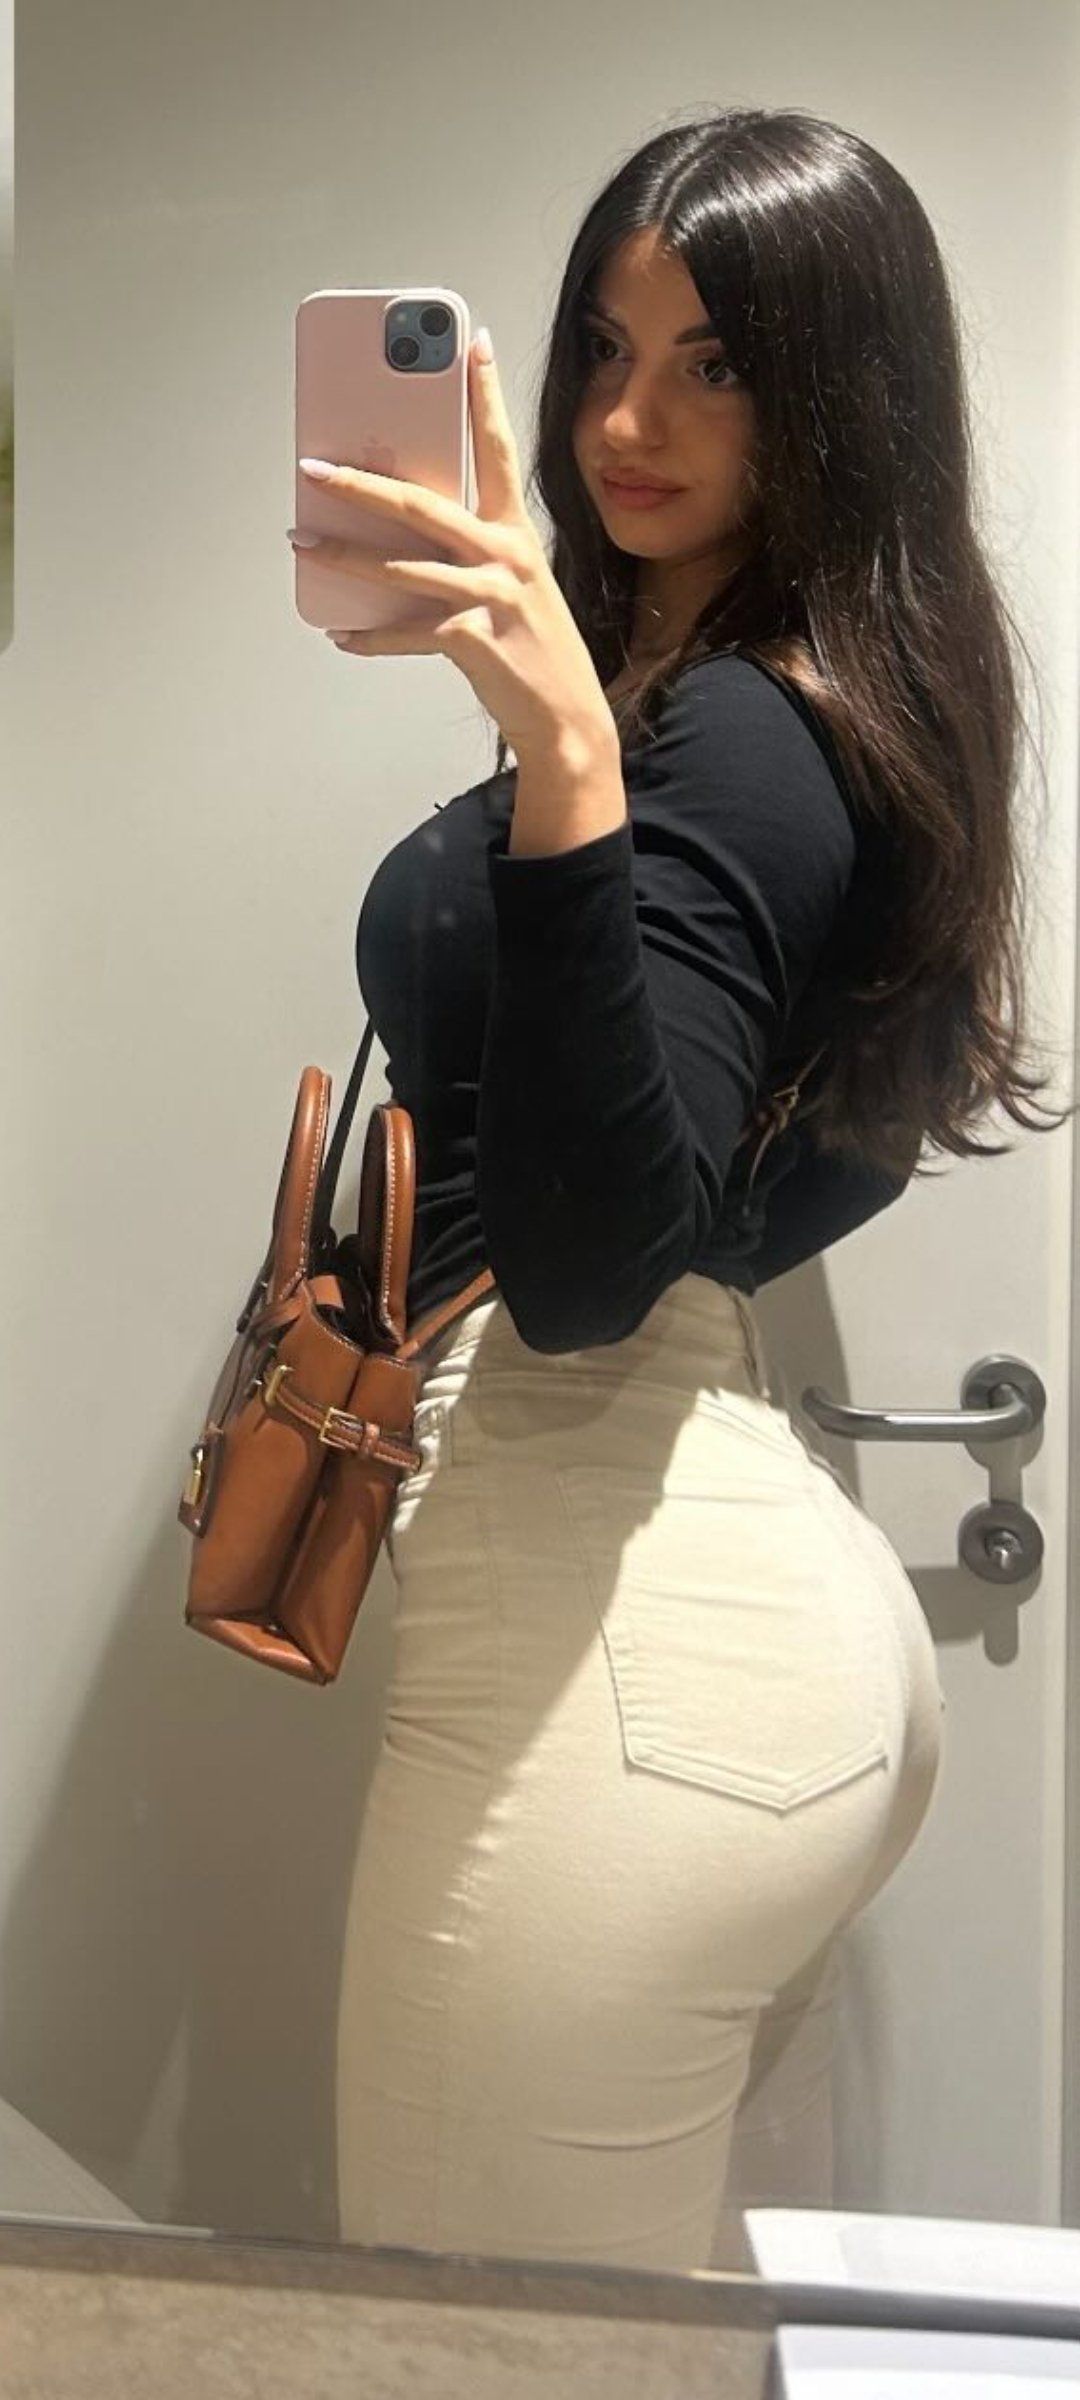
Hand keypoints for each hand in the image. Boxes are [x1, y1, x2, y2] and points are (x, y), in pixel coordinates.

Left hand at [288, 332, 617, 768]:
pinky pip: (405, 631)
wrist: (568, 721)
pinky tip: (342, 633)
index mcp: (515, 534)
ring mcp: (489, 596)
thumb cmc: (535, 652)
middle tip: (315, 465)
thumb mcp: (513, 589)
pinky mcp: (472, 639)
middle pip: (422, 502)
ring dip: (343, 554)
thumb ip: (469, 556)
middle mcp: (504, 555)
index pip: (496, 450)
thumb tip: (400, 540)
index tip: (471, 347)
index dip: (483, 396)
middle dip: (361, 482)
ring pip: (400, 564)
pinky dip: (369, 635)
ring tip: (303, 541)